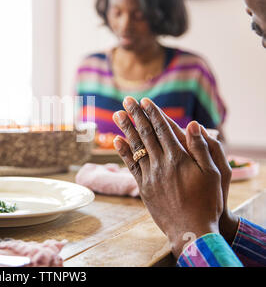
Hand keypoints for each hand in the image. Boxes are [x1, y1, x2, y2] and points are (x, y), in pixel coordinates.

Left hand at [112, 97, 223, 257]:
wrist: (192, 229)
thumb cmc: (207, 201)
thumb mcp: (213, 173)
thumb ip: (201, 147)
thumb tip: (191, 124)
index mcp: (179, 158)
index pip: (163, 130)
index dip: (153, 114)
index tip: (145, 101)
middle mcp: (161, 164)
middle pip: (146, 134)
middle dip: (136, 115)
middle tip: (127, 100)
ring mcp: (150, 176)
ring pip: (135, 147)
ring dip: (126, 129)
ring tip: (118, 114)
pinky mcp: (143, 187)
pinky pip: (130, 166)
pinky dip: (123, 152)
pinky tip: (116, 140)